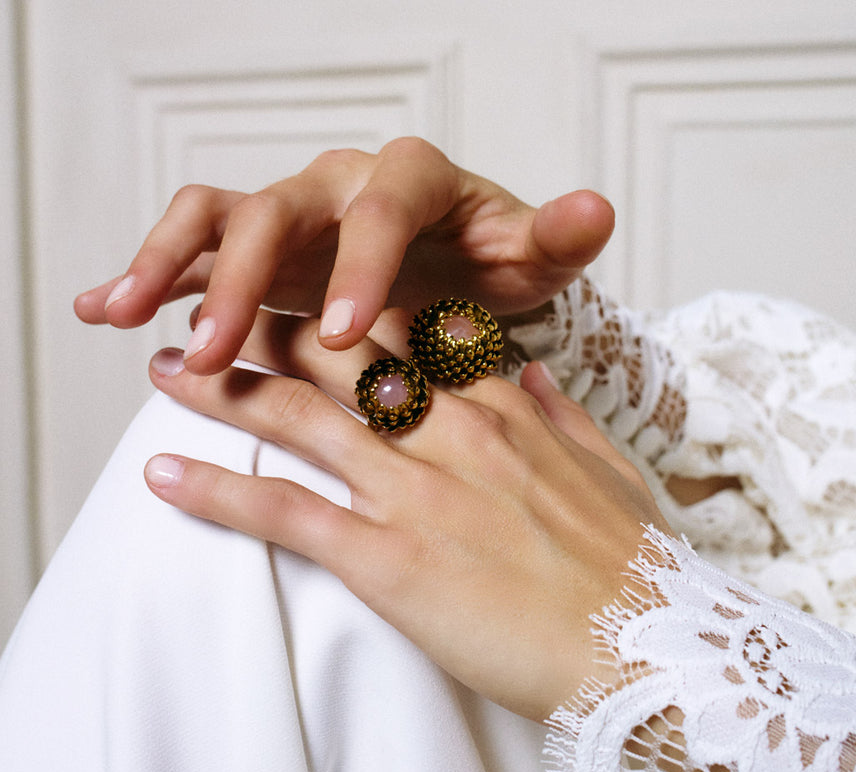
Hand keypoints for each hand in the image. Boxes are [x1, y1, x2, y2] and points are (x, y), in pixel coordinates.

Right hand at [74, 137, 613, 374]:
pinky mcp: (261, 249)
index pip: (377, 211)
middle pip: (275, 213)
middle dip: (242, 284)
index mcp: (409, 181)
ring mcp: (293, 215)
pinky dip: (151, 273)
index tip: (340, 337)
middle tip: (214, 352)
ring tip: (124, 315)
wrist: (456, 269)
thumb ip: (555, 238)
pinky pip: (194, 247)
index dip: (357, 269)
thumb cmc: (491, 266)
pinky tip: (104, 306)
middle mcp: (339, 186)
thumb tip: (596, 210)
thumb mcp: (528, 258)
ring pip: (216, 219)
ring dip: (168, 266)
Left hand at [141, 311, 669, 721]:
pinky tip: (161, 475)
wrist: (647, 650)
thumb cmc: (635, 567)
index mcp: (503, 410)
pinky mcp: (388, 559)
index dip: (351, 307)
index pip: (413, 330)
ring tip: (168, 370)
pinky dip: (216, 491)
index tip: (309, 298)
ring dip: (221, 389)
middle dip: (272, 328)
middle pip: (340, 356)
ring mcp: (415, 491)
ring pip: (298, 418)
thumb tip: (532, 370)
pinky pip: (284, 513)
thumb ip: (563, 413)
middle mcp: (451, 433)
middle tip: (219, 316)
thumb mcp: (610, 470)